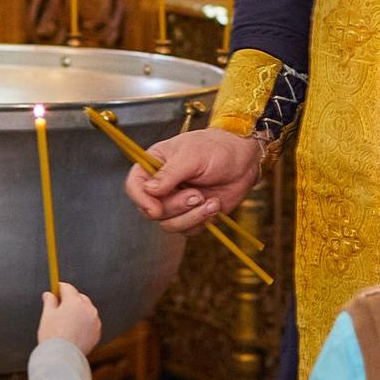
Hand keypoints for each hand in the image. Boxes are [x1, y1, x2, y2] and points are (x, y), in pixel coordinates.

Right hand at [38, 287, 100, 353]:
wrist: (62, 356)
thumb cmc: (52, 335)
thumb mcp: (47, 315)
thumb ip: (49, 301)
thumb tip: (49, 294)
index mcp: (74, 301)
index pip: (67, 288)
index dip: (59, 289)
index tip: (54, 291)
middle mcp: (88, 308)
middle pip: (79, 297)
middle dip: (70, 300)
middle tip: (59, 308)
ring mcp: (94, 320)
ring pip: (86, 310)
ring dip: (78, 311)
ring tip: (67, 321)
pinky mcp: (97, 332)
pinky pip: (90, 322)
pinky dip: (84, 323)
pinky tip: (75, 330)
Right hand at [123, 128, 261, 236]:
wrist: (245, 160)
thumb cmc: (217, 149)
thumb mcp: (192, 156)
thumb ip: (169, 173)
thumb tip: (150, 190)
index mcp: (155, 164)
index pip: (134, 185)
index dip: (141, 200)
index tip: (156, 210)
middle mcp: (162, 186)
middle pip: (152, 210)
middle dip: (176, 207)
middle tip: (197, 195)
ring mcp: (176, 202)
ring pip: (169, 225)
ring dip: (191, 217)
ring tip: (211, 201)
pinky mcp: (192, 214)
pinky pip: (188, 230)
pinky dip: (202, 221)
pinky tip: (216, 205)